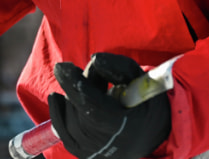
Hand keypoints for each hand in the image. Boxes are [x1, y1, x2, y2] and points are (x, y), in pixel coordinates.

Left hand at [48, 53, 170, 158]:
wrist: (152, 133)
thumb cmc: (147, 102)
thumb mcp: (143, 80)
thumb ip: (120, 67)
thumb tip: (94, 59)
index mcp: (130, 127)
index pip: (95, 109)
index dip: (77, 87)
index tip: (63, 67)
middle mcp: (113, 146)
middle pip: (81, 115)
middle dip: (73, 88)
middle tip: (71, 69)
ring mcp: (98, 153)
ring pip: (71, 124)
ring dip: (70, 98)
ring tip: (82, 85)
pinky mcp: (87, 155)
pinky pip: (65, 135)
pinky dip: (58, 114)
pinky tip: (57, 98)